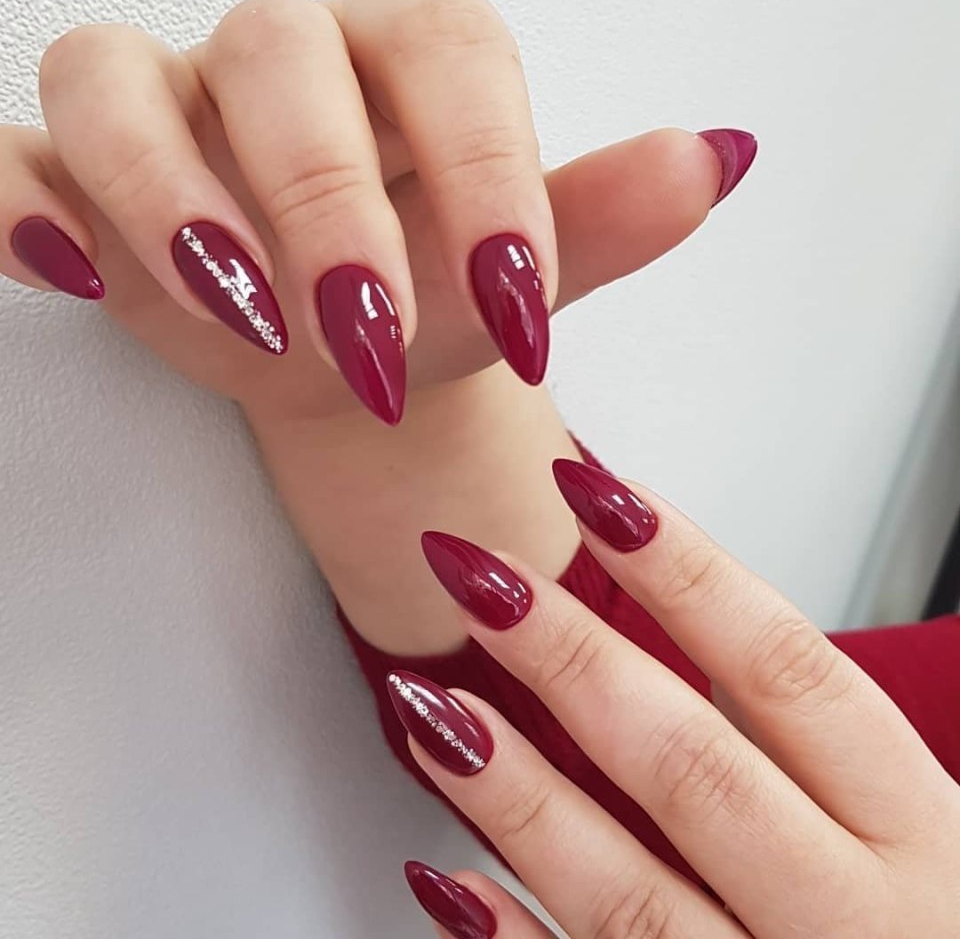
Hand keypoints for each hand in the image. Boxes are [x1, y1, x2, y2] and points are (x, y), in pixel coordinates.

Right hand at [0, 0, 745, 425]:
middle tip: (364, 331)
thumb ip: (603, 219)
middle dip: (321, 202)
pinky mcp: (80, 177)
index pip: (447, 52)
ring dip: (165, 196)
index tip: (517, 296)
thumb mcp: (517, 279)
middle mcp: (282, 64)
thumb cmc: (432, 304)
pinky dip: (17, 201)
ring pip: (115, 82)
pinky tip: (59, 265)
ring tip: (232, 308)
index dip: (485, 164)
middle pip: (280, 63)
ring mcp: (170, 111)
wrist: (345, 351)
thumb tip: (718, 159)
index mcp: (405, 62)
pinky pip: (16, 158)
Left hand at [390, 460, 959, 936]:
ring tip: (431, 708)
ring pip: (629, 896)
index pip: (787, 670)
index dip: (687, 572)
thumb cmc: (927, 925)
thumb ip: (810, 738)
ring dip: (518, 795)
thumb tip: (680, 607)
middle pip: (693, 767)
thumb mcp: (911, 822)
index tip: (594, 496)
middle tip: (482, 581)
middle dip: (574, 661)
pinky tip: (449, 880)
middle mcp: (855, 920)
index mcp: (916, 831)